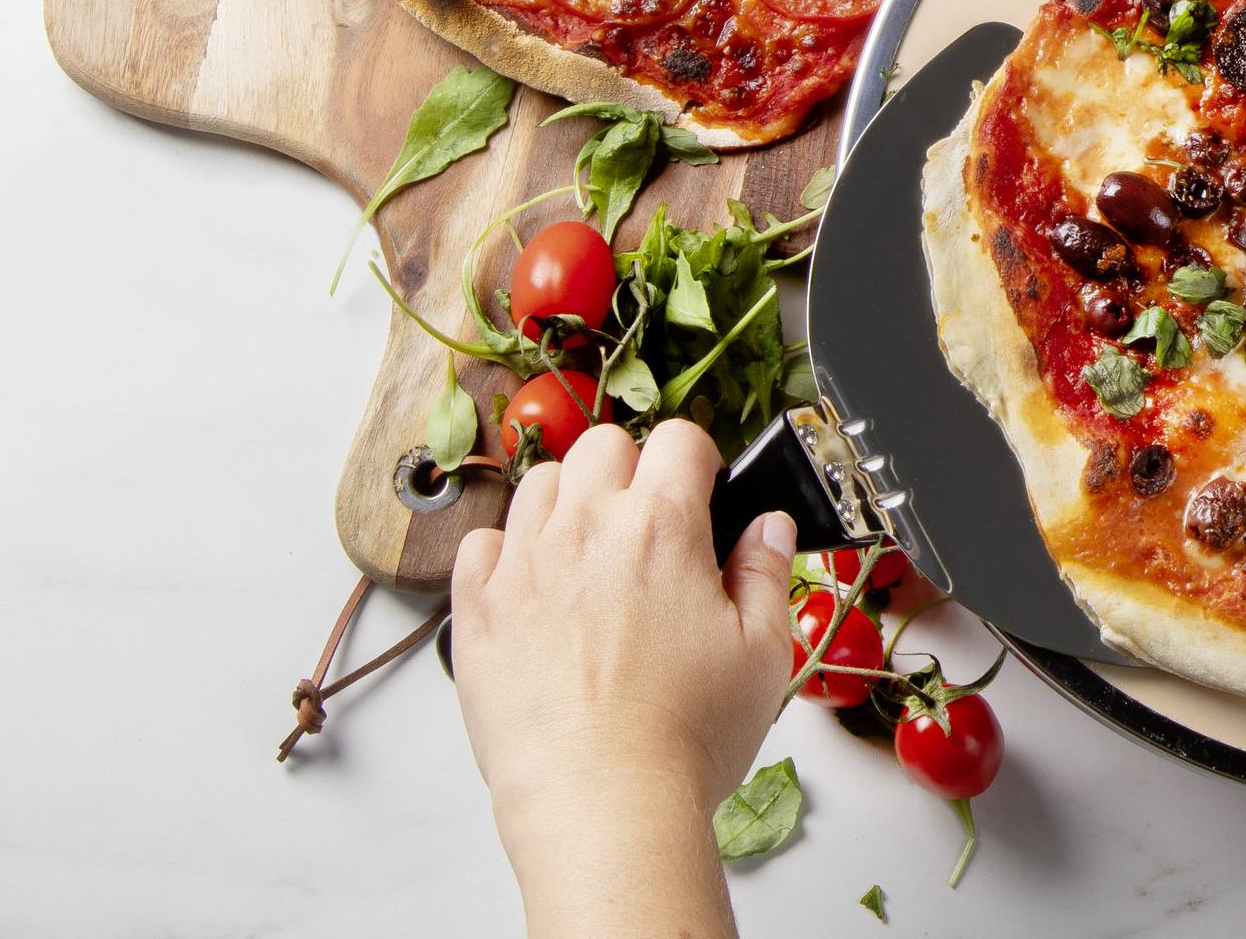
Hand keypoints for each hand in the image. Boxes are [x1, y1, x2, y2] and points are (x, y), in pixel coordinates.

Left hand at [451, 420, 795, 938]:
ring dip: (569, 502)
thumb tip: (767, 528)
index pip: (681, 439)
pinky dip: (506, 552)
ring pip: (538, 484)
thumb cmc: (684, 739)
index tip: (704, 495)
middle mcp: (584, 529)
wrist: (602, 807)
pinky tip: (536, 588)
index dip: (700, 461)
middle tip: (650, 526)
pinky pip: (480, 544)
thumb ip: (766, 573)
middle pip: (602, 445)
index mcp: (661, 526)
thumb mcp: (763, 653)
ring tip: (592, 556)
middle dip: (631, 470)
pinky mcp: (478, 613)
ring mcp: (522, 567)